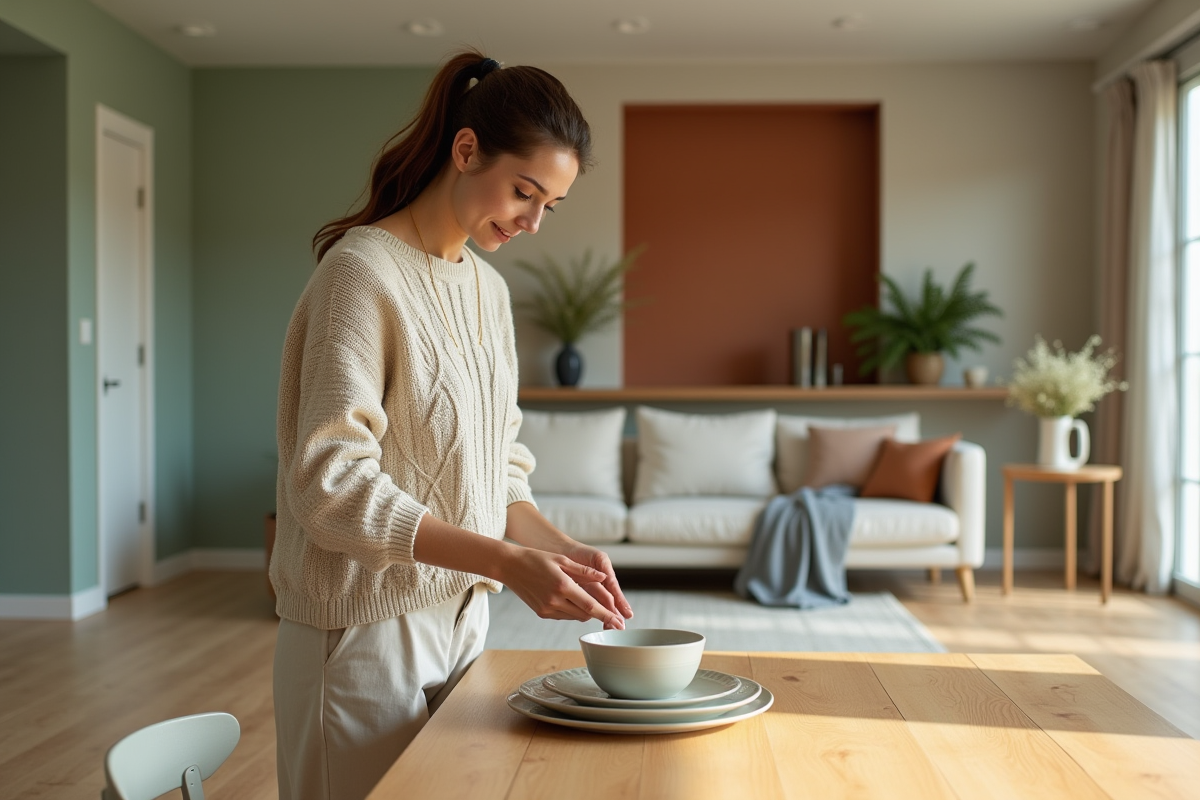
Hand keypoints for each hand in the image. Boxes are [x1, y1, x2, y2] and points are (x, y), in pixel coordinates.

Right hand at [499, 546, 626, 628]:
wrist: (510, 566)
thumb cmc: (536, 558)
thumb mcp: (562, 559)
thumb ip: (584, 571)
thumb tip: (604, 578)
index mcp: (562, 585)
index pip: (590, 605)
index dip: (607, 615)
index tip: (619, 623)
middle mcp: (555, 600)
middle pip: (585, 614)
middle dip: (598, 613)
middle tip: (611, 613)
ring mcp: (547, 609)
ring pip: (575, 616)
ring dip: (585, 611)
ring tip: (589, 601)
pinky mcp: (542, 613)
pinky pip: (564, 616)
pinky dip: (572, 611)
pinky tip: (572, 600)